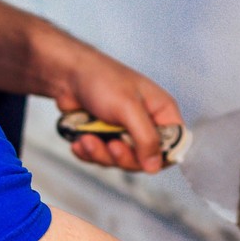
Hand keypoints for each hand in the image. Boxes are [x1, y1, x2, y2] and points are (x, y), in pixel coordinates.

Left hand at [53, 46, 182, 172]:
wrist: (66, 73)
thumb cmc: (101, 79)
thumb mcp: (128, 108)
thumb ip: (145, 138)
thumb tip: (154, 167)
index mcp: (161, 111)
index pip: (173, 146)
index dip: (159, 157)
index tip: (141, 159)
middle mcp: (146, 123)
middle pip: (144, 159)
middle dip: (122, 156)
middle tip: (110, 145)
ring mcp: (124, 131)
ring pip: (120, 160)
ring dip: (100, 154)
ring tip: (86, 139)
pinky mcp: (104, 137)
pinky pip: (101, 157)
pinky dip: (89, 153)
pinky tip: (80, 141)